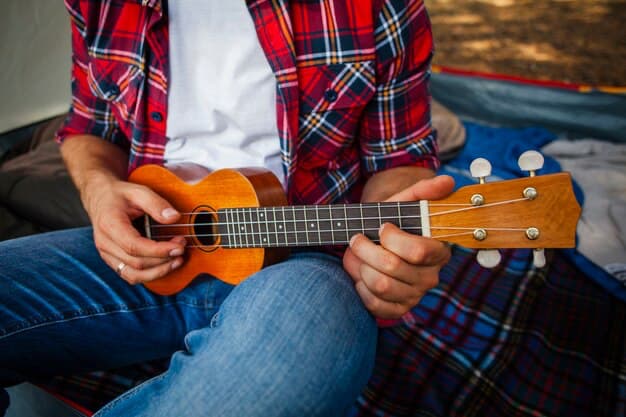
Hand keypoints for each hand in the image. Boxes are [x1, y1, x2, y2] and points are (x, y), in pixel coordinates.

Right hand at [83, 175, 186, 284]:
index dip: (159, 250)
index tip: (180, 246)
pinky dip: (150, 274)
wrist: (101, 199)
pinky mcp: (112, 261)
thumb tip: (174, 217)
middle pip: (136, 263)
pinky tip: (166, 264)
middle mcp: (105, 243)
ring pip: (133, 275)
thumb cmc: (120, 195)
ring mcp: (107, 254)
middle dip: (163, 259)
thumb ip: (156, 203)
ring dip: (159, 271)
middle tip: (182, 246)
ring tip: (178, 260)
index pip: (134, 246)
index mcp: (109, 225)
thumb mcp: (139, 191)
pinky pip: (130, 275)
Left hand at [343, 175, 453, 318]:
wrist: (379, 239)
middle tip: (356, 238)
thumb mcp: (404, 202)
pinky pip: (375, 305)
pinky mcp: (398, 309)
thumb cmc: (392, 220)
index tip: (382, 227)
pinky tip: (361, 274)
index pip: (417, 251)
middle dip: (365, 249)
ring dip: (361, 267)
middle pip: (392, 268)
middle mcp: (431, 276)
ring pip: (380, 285)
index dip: (392, 238)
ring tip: (357, 255)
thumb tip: (446, 181)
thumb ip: (424, 190)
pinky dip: (361, 288)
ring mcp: (415, 295)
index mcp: (438, 250)